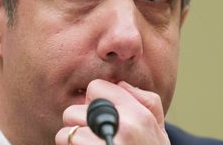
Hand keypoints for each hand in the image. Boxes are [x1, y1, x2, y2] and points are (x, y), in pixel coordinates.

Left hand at [55, 79, 170, 144]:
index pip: (96, 88)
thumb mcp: (157, 129)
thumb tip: (119, 84)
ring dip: (73, 141)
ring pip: (67, 131)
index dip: (94, 101)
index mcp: (138, 114)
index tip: (101, 117)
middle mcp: (122, 127)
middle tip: (94, 137)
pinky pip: (65, 144)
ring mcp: (104, 144)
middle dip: (80, 124)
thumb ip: (145, 100)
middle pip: (75, 110)